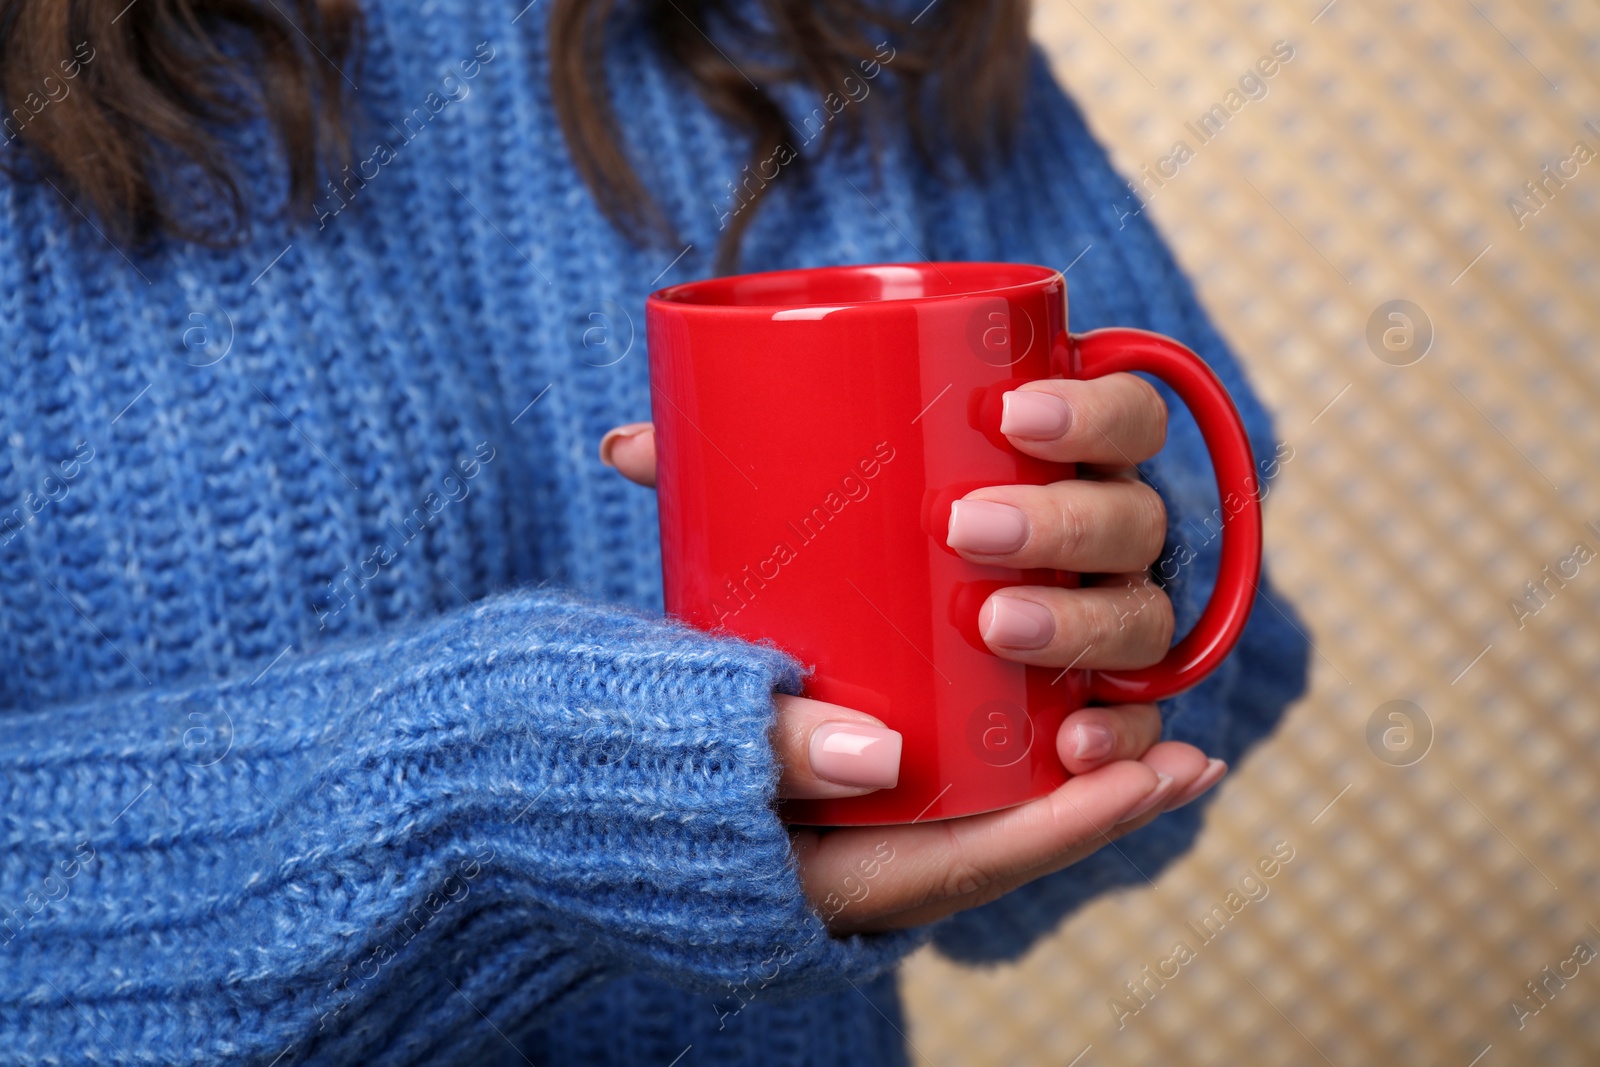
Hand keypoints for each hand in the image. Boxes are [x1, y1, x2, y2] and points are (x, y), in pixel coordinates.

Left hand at [599, 374, 1224, 934]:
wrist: (850, 720)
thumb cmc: (838, 585)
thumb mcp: (781, 541)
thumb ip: (724, 487)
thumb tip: (628, 443)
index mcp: (1054, 470)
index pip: (1124, 415)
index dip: (1094, 404)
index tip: (1010, 411)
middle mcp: (1101, 549)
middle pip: (1135, 517)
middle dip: (1067, 515)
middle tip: (965, 527)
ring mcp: (1108, 636)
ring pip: (1143, 620)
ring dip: (1086, 621)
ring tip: (998, 627)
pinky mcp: (1099, 725)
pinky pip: (1144, 734)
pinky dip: (1132, 745)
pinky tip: (1084, 751)